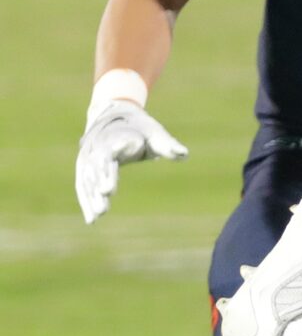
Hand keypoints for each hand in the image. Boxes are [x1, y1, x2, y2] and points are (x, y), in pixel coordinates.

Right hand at [74, 90, 186, 222]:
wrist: (113, 115)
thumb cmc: (139, 127)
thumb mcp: (154, 132)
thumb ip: (167, 144)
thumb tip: (184, 154)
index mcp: (114, 138)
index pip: (111, 153)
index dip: (110, 170)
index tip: (112, 183)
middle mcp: (97, 148)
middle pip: (97, 168)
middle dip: (102, 182)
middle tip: (107, 197)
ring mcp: (87, 158)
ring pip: (87, 179)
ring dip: (91, 197)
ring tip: (98, 215)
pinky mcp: (84, 168)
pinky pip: (84, 186)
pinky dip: (86, 201)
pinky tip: (92, 220)